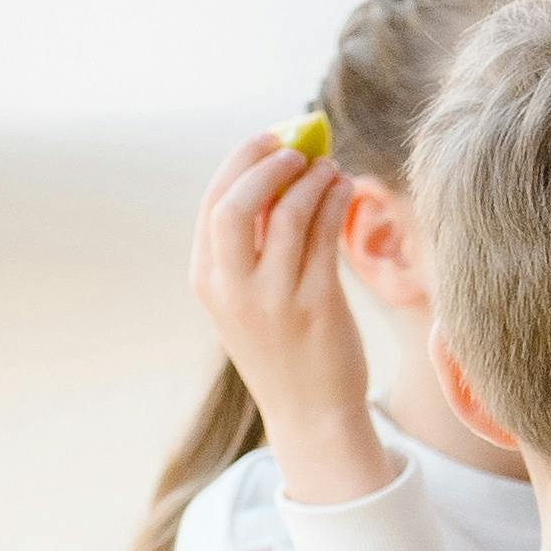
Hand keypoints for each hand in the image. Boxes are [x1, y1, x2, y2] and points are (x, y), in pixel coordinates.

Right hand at [188, 128, 383, 504]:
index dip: (241, 161)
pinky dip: (334, 200)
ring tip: (328, 169)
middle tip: (297, 148)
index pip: (213, 203)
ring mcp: (273, 300)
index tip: (270, 138)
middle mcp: (232, 290)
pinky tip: (342, 190)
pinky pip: (324, 234)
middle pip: (236, 204)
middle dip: (266, 163)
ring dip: (311, 178)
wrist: (310, 413)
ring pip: (288, 213)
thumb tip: (275, 167)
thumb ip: (252, 241)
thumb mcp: (247, 296)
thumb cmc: (283, 345)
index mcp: (207, 281)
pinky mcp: (315, 306)